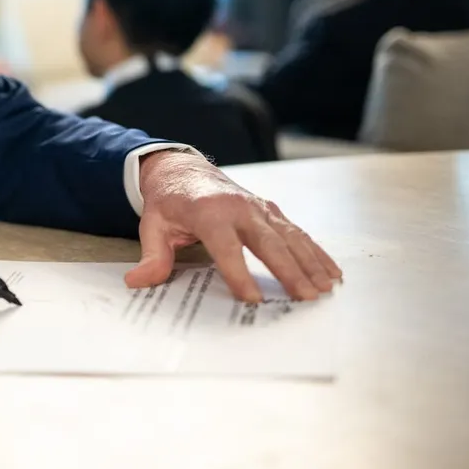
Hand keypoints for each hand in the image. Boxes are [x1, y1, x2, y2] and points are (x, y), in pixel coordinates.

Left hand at [127, 151, 341, 301]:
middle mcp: (239, 207)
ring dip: (310, 263)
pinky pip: (297, 233)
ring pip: (290, 237)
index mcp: (208, 211)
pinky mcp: (270, 211)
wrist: (182, 169)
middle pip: (268, 242)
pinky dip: (316, 252)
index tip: (251, 299)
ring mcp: (259, 207)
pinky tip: (331, 271)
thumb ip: (152, 256)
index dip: (238, 272)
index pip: (225, 246)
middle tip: (306, 298)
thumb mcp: (152, 225)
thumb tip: (137, 281)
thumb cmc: (168, 202)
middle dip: (288, 271)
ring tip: (325, 289)